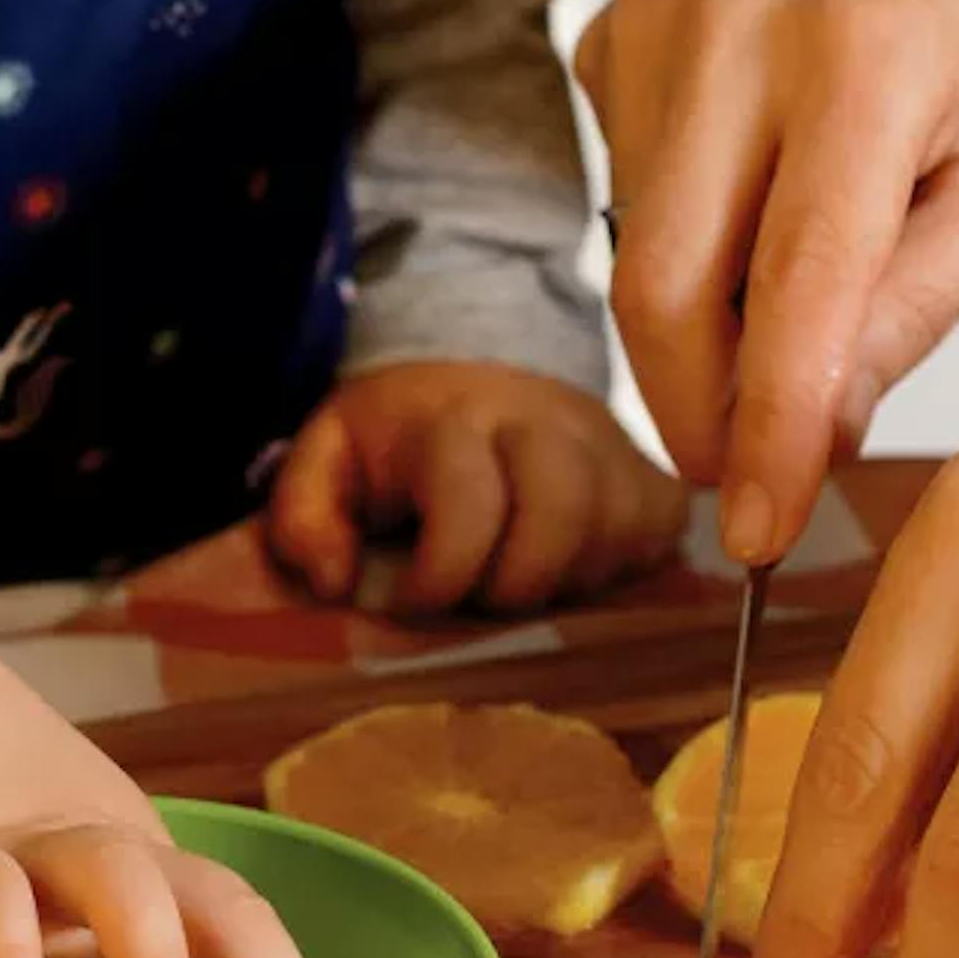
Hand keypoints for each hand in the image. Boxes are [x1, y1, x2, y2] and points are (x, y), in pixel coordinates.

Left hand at [267, 361, 687, 614]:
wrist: (484, 359)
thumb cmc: (400, 433)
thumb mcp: (327, 456)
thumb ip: (302, 516)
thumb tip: (332, 581)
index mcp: (457, 419)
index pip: (468, 509)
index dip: (439, 579)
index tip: (415, 598)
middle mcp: (548, 426)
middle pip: (559, 522)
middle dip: (510, 586)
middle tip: (478, 594)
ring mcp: (613, 451)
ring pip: (612, 540)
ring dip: (561, 583)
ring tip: (518, 575)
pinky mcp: (655, 483)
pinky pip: (656, 547)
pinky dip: (613, 573)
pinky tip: (570, 567)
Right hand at [576, 0, 958, 562]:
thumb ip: (931, 291)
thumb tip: (820, 421)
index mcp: (873, 53)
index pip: (797, 286)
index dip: (770, 426)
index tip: (760, 529)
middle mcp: (738, 31)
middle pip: (664, 290)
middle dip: (700, 418)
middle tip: (748, 482)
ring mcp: (652, 28)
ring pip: (631, 259)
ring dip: (695, 342)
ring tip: (780, 331)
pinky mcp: (606, 40)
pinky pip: (625, 198)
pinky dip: (684, 249)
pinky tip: (753, 205)